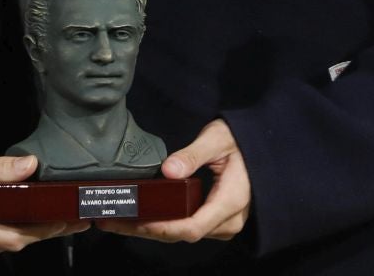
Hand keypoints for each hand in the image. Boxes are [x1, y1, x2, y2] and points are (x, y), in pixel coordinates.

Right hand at [0, 152, 87, 262]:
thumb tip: (31, 164)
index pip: (14, 237)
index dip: (41, 231)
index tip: (64, 221)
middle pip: (16, 243)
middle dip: (45, 232)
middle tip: (74, 221)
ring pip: (8, 244)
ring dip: (33, 232)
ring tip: (60, 218)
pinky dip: (17, 231)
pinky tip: (33, 220)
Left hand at [97, 118, 248, 242]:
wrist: (261, 149)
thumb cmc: (241, 142)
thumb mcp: (217, 139)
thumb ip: (193, 154)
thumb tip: (169, 170)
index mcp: (230, 202)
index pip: (192, 226)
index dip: (161, 228)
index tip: (135, 221)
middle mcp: (227, 220)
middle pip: (181, 234)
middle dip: (145, 230)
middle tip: (111, 220)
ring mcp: (222, 223)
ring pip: (182, 233)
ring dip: (150, 228)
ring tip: (118, 218)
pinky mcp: (215, 220)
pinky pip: (186, 226)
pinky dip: (162, 223)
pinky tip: (140, 215)